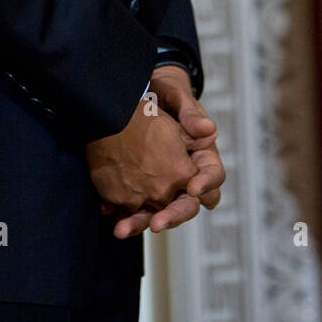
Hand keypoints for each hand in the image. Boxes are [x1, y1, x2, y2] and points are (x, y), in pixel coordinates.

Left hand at [103, 66, 224, 236]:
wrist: (136, 93)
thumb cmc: (165, 94)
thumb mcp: (176, 96)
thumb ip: (189, 112)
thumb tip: (208, 130)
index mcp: (202, 157)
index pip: (213, 178)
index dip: (206, 185)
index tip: (193, 189)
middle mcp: (185, 177)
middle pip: (187, 205)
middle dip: (172, 215)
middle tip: (157, 223)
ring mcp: (162, 186)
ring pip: (158, 212)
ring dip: (141, 222)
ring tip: (123, 229)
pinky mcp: (139, 188)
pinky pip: (135, 206)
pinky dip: (123, 213)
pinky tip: (108, 214)